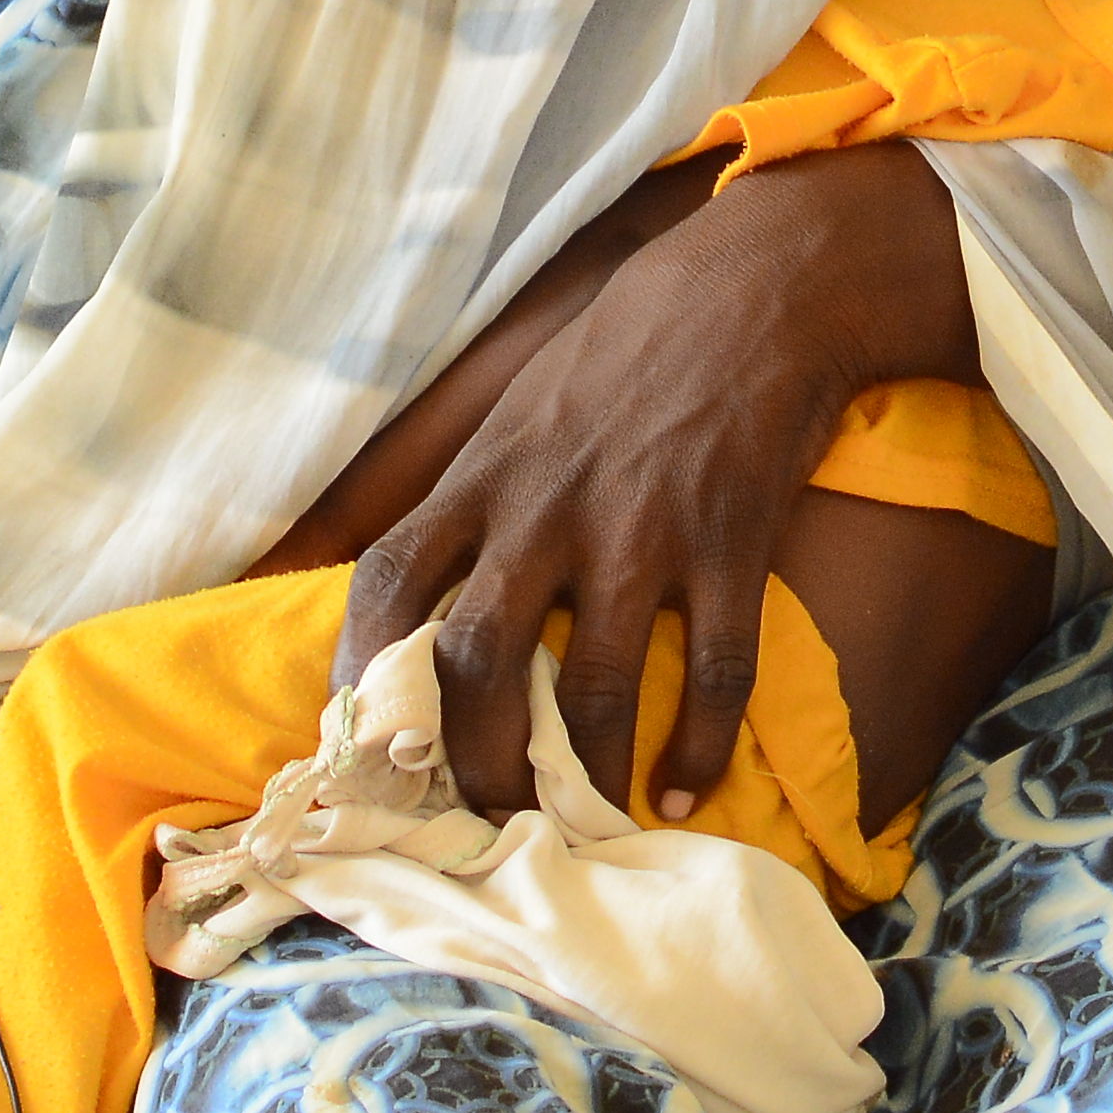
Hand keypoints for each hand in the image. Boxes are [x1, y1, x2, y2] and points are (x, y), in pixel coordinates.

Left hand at [332, 141, 979, 818]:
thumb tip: (421, 596)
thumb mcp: (520, 406)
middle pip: (477, 657)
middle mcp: (549, 505)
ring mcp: (642, 527)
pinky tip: (687, 792)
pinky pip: (715, 668)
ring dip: (580, 772)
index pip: (391, 576)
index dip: (361, 667)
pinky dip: (698, 746)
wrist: (755, 290)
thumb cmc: (627, 355)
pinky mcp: (730, 541)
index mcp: (487, 472)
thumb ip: (474, 496)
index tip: (358, 739)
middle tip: (480, 818)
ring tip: (581, 822)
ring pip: (590, 685)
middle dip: (469, 758)